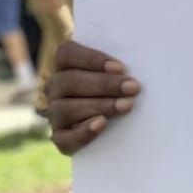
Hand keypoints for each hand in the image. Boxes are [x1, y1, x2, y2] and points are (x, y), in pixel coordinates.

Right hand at [47, 39, 139, 154]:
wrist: (121, 127)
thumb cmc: (122, 88)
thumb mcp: (119, 72)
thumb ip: (119, 65)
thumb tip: (137, 55)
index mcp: (65, 64)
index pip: (67, 54)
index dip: (92, 59)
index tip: (121, 67)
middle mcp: (55, 87)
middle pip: (69, 81)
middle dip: (104, 84)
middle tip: (132, 88)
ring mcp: (55, 113)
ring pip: (64, 108)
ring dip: (98, 105)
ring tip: (126, 106)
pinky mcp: (60, 138)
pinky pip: (63, 138)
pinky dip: (82, 132)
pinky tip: (102, 124)